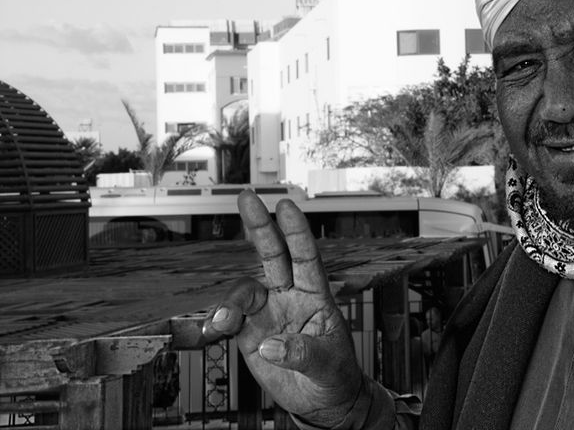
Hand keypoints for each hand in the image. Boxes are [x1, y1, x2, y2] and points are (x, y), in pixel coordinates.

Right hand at [202, 190, 362, 425]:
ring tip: (223, 322)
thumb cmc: (335, 375)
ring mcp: (268, 313)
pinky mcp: (249, 333)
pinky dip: (217, 321)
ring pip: (244, 290)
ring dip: (230, 300)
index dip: (296, 231)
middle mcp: (289, 296)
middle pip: (273, 255)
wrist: (322, 401)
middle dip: (260, 226)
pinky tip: (212, 330)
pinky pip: (229, 319)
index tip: (286, 205)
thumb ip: (303, 354)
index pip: (307, 257)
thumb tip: (270, 345)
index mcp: (316, 295)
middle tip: (246, 197)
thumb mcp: (329, 365)